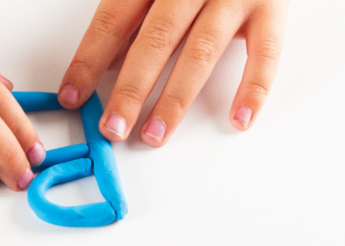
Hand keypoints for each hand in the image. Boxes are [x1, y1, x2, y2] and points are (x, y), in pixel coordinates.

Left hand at [57, 0, 288, 145]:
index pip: (114, 20)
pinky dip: (254, 88)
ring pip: (201, 50)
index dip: (90, 59)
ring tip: (155, 133)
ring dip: (176, 98)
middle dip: (131, 88)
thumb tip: (107, 62)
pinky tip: (239, 119)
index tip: (72, 95)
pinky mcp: (272, 6)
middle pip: (155, 39)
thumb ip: (134, 12)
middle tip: (113, 127)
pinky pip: (266, 52)